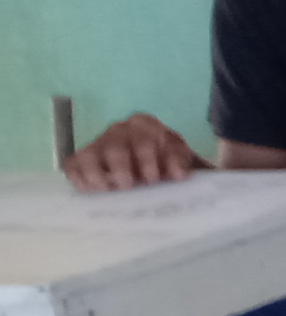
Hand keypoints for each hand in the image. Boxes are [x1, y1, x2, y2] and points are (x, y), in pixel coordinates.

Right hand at [61, 114, 204, 190]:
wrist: (159, 166)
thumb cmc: (170, 162)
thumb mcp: (181, 159)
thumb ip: (180, 163)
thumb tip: (178, 174)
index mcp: (145, 125)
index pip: (144, 139)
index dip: (148, 161)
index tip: (153, 180)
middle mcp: (119, 129)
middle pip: (115, 147)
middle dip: (121, 169)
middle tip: (128, 186)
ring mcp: (99, 143)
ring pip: (89, 155)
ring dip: (96, 174)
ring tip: (106, 189)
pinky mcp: (83, 158)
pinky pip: (72, 165)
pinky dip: (77, 177)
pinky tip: (87, 190)